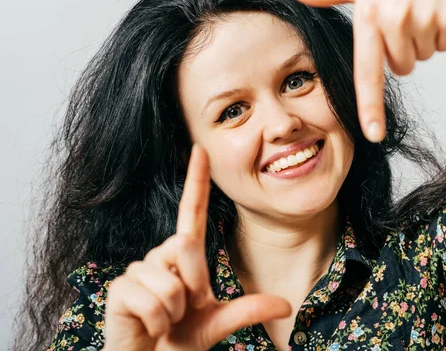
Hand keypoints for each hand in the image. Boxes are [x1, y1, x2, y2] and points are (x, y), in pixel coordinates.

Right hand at [104, 145, 291, 350]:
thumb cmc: (180, 339)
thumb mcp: (218, 323)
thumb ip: (248, 311)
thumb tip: (287, 305)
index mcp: (184, 257)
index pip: (190, 212)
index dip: (195, 180)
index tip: (200, 149)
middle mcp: (160, 256)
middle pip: (186, 246)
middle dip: (196, 285)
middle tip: (186, 309)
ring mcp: (139, 270)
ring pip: (172, 281)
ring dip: (176, 311)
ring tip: (165, 319)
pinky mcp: (120, 288)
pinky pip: (153, 300)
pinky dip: (158, 321)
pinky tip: (148, 324)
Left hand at [283, 0, 445, 141]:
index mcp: (368, 16)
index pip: (367, 73)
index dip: (370, 107)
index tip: (373, 134)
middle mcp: (395, 19)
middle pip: (402, 68)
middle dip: (404, 49)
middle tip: (405, 16)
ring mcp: (425, 17)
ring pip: (424, 58)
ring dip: (424, 40)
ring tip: (421, 8)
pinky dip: (445, 32)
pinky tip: (439, 6)